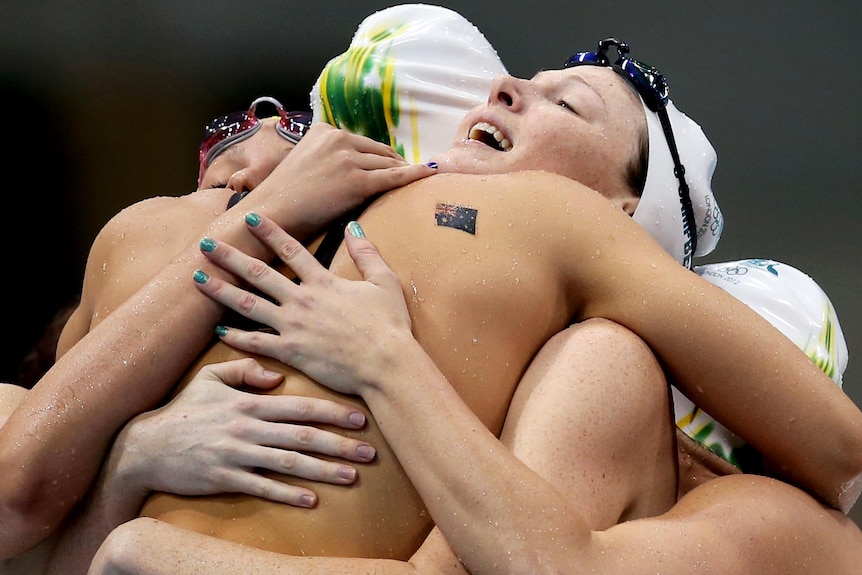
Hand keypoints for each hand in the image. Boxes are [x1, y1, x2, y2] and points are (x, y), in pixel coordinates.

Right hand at [109, 358, 376, 507]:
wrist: (144, 446)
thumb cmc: (183, 409)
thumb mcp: (210, 378)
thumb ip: (244, 371)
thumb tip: (277, 377)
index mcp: (249, 402)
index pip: (300, 406)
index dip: (332, 412)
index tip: (360, 419)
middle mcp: (248, 427)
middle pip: (302, 436)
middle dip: (339, 444)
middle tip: (369, 452)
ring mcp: (237, 454)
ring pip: (288, 462)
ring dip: (322, 470)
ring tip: (351, 476)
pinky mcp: (225, 478)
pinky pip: (262, 487)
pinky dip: (287, 494)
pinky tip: (311, 500)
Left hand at [192, 214, 413, 396]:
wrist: (386, 364)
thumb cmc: (390, 325)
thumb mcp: (384, 282)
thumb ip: (367, 253)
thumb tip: (354, 226)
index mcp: (324, 282)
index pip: (290, 249)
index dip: (268, 231)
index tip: (249, 217)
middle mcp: (302, 300)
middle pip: (258, 273)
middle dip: (230, 256)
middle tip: (205, 244)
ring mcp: (293, 327)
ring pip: (248, 305)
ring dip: (221, 291)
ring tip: (197, 279)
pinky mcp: (290, 352)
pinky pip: (256, 343)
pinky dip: (235, 337)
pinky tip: (218, 330)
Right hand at [246, 123, 435, 240]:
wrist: (273, 213)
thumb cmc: (283, 197)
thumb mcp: (302, 162)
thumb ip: (324, 157)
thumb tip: (343, 167)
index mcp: (324, 130)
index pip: (362, 141)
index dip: (380, 155)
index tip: (392, 162)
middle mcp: (338, 138)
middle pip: (379, 150)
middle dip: (396, 162)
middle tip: (413, 172)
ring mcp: (348, 158)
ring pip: (387, 164)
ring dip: (406, 171)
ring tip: (423, 177)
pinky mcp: (357, 180)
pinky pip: (393, 177)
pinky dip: (414, 174)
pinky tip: (430, 173)